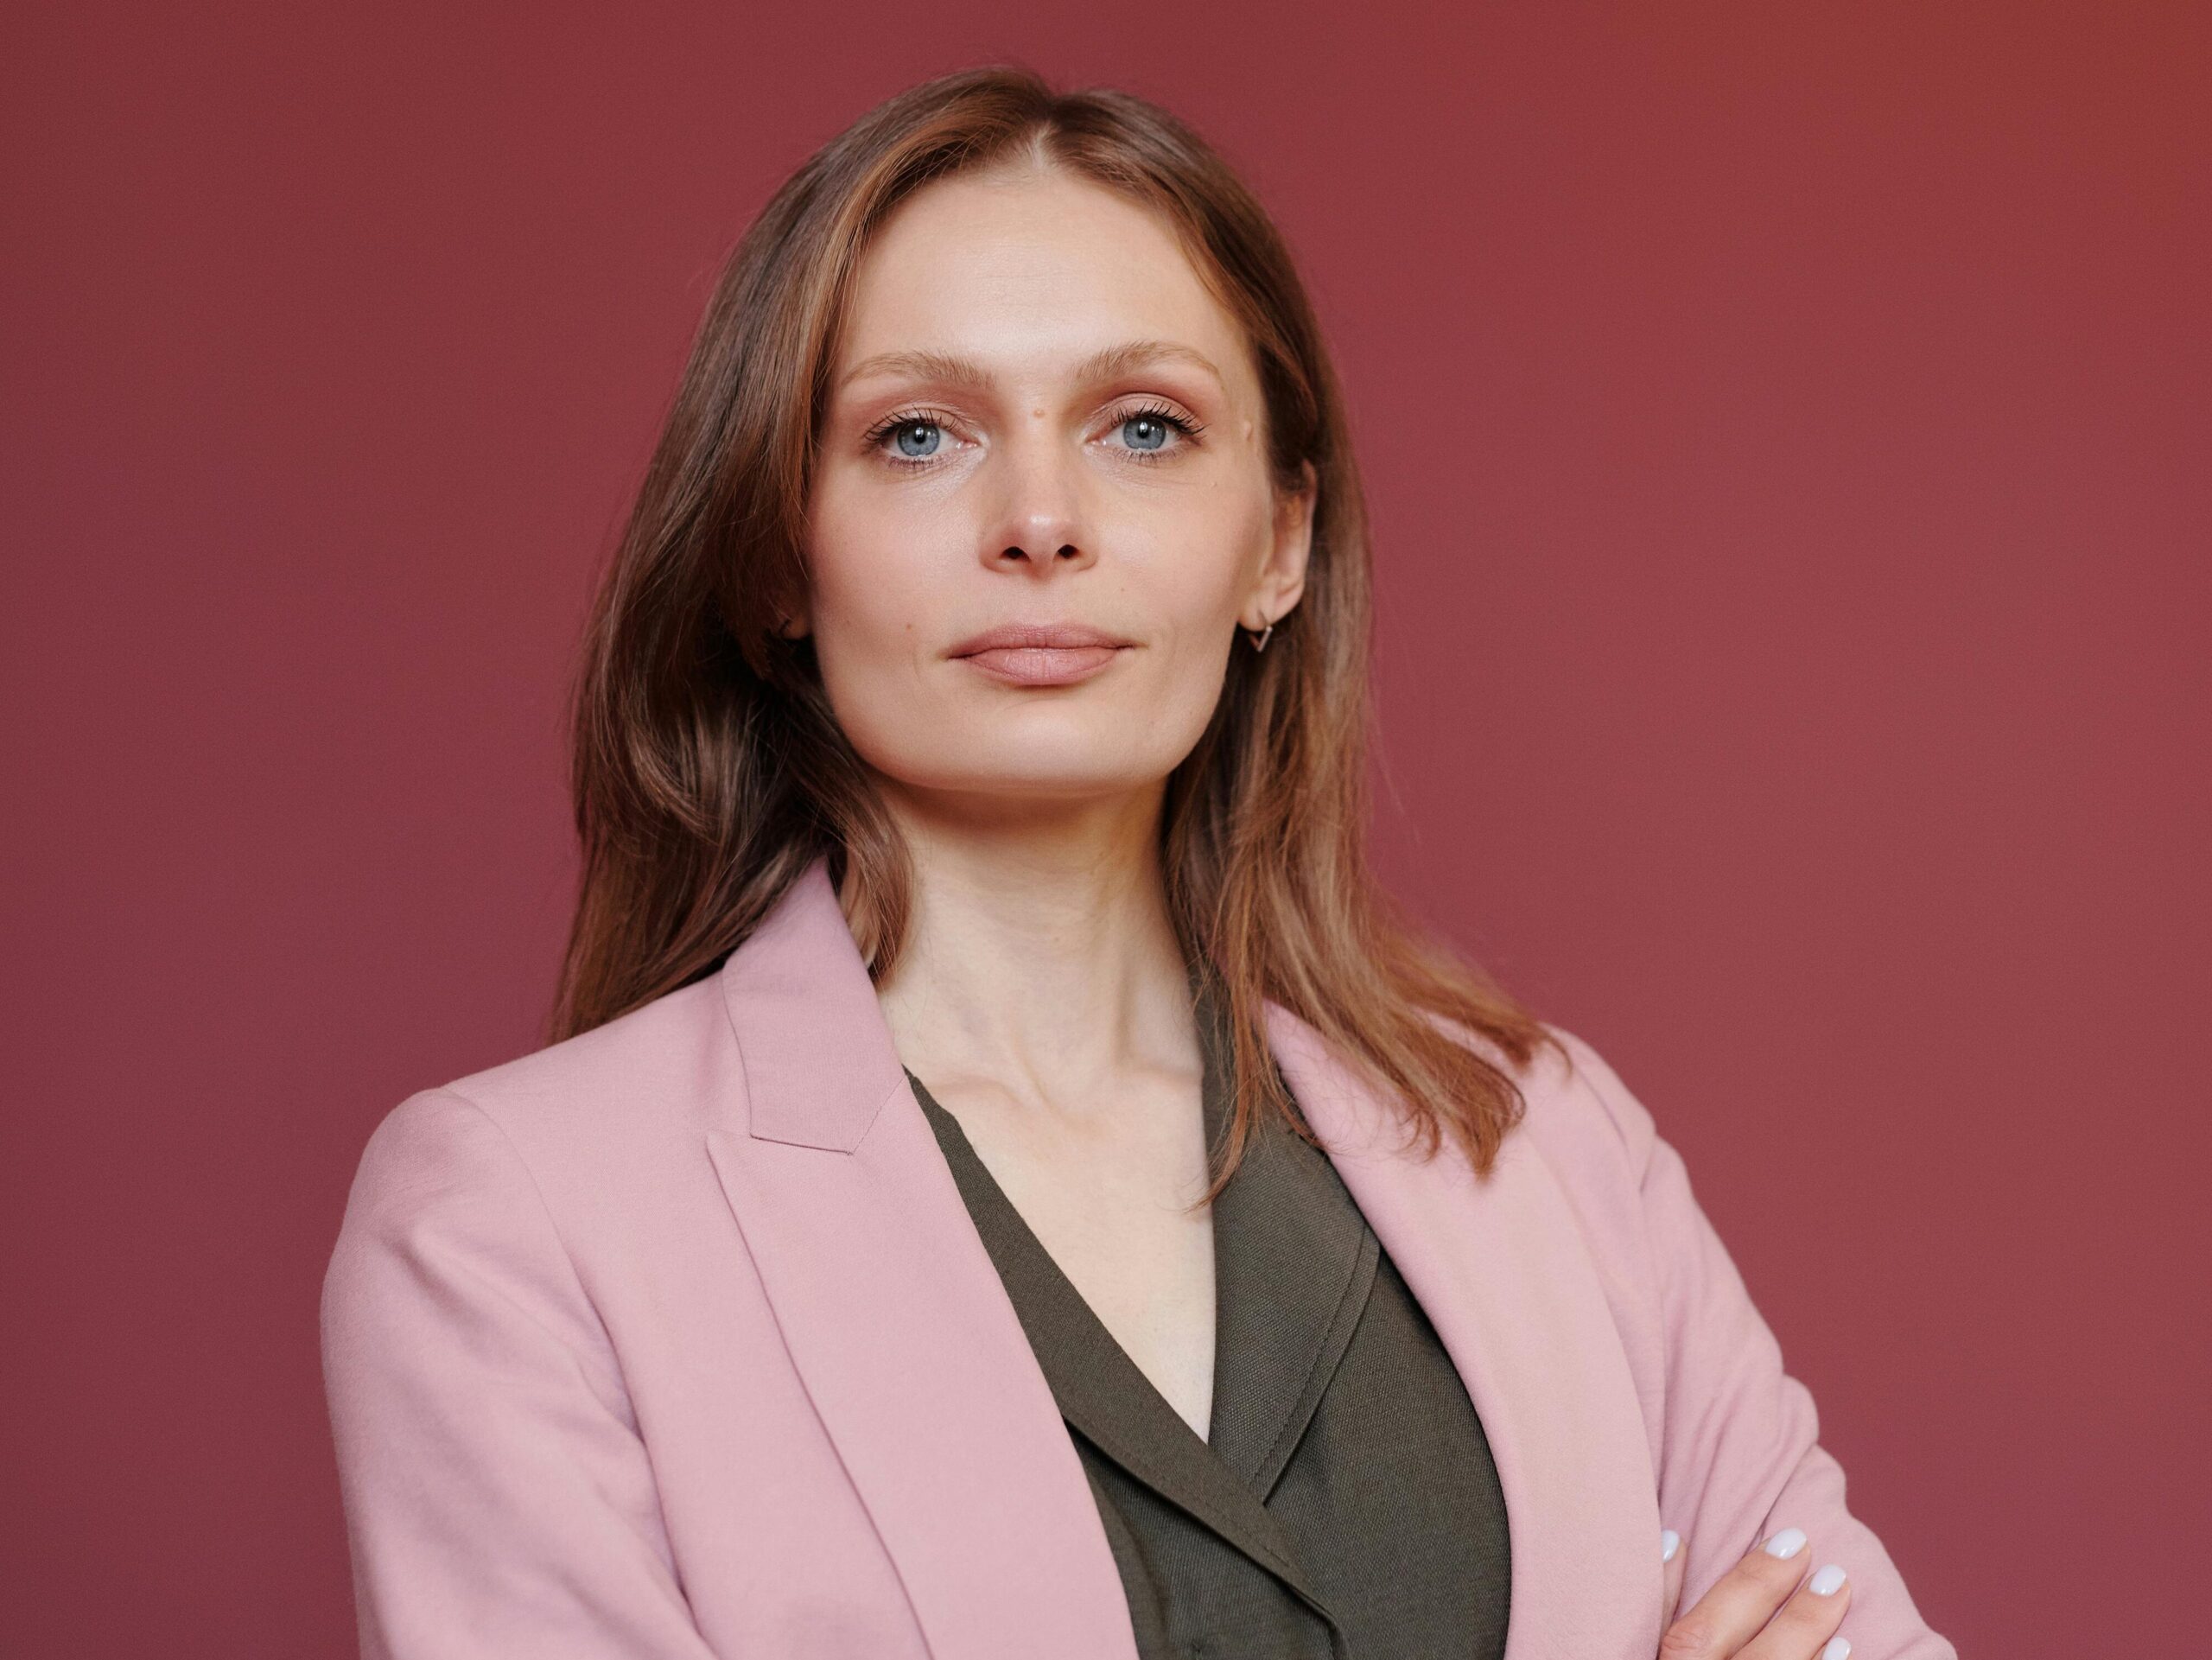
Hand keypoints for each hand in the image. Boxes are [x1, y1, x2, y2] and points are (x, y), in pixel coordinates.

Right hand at [1657, 1524, 1852, 1658]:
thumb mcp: (1634, 1647)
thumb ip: (1653, 1601)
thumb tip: (1676, 1539)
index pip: (1702, 1631)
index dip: (1749, 1583)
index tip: (1790, 1540)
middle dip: (1797, 1615)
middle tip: (1831, 1571)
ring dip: (1812, 1648)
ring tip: (1839, 1600)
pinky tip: (1844, 1652)